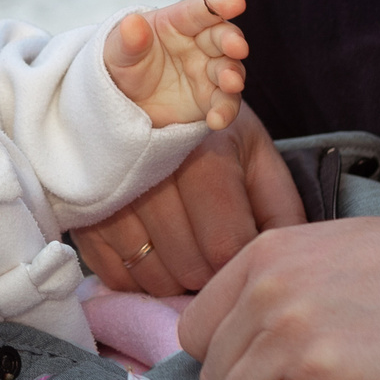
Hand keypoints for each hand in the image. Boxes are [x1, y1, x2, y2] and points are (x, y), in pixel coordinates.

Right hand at [76, 100, 304, 293]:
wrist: (133, 99)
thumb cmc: (206, 130)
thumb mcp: (254, 151)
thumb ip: (281, 205)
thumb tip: (295, 260)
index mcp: (204, 157)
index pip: (227, 247)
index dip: (242, 265)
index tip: (245, 258)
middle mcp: (152, 178)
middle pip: (191, 268)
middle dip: (213, 274)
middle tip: (216, 254)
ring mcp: (111, 199)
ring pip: (154, 278)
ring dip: (178, 279)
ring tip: (187, 249)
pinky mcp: (84, 218)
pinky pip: (118, 278)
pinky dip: (141, 279)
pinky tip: (156, 251)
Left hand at [104, 0, 248, 130]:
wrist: (123, 99)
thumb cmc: (124, 63)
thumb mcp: (118, 52)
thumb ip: (129, 40)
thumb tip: (133, 23)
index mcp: (177, 22)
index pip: (199, 11)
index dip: (218, 5)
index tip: (237, 1)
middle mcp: (198, 43)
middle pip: (222, 37)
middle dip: (233, 41)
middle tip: (238, 47)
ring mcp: (207, 71)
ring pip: (229, 69)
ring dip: (233, 76)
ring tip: (231, 84)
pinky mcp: (210, 99)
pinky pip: (224, 103)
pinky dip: (225, 111)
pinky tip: (216, 120)